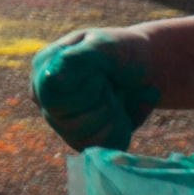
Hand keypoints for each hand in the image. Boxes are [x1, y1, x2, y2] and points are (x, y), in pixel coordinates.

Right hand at [29, 27, 159, 150]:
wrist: (150, 67)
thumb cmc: (123, 51)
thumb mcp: (103, 46)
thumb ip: (77, 59)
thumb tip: (51, 78)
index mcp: (44, 71)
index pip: (50, 98)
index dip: (83, 92)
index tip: (101, 74)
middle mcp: (46, 99)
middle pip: (65, 123)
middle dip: (102, 104)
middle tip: (111, 84)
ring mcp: (63, 121)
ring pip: (81, 139)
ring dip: (111, 117)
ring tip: (117, 97)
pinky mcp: (82, 138)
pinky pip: (98, 148)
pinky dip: (118, 130)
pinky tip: (122, 113)